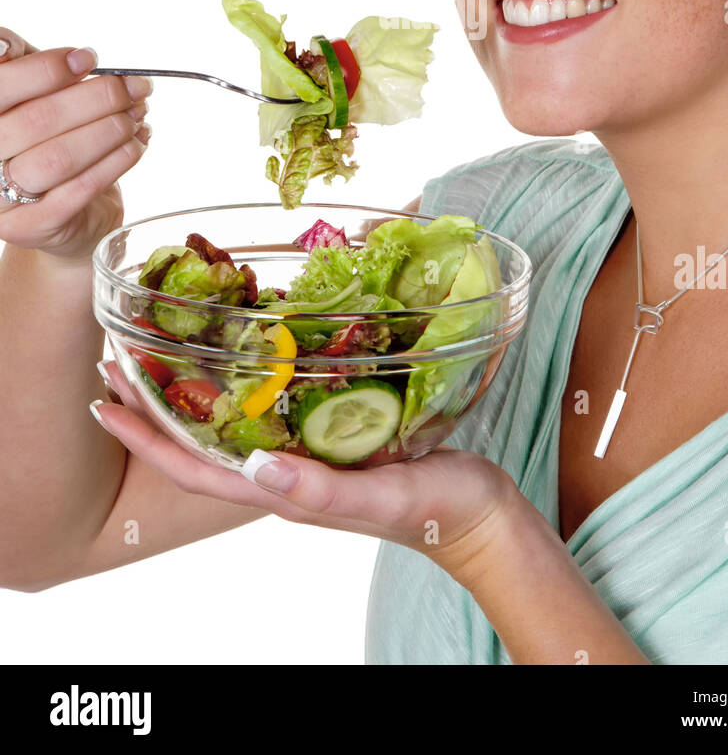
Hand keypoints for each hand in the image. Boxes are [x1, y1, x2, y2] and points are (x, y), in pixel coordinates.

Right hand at [0, 27, 152, 264]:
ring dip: (109, 129)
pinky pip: (81, 189)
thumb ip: (24, 63)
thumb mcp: (29, 93)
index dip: (47, 69)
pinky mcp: (32, 227)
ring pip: (59, 157)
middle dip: (96, 97)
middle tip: (134, 87)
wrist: (57, 211)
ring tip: (135, 115)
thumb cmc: (42, 138)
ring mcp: (0, 200)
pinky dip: (117, 160)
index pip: (3, 86)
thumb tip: (30, 49)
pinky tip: (136, 143)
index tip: (88, 59)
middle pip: (36, 121)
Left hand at [93, 359, 520, 577]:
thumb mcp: (380, 496)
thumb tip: (256, 468)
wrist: (481, 515)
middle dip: (157, 407)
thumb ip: (320, 491)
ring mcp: (307, 458)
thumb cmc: (436, 508)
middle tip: (120, 358)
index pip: (193, 467)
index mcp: (281, 492)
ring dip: (194, 393)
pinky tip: (249, 356)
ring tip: (166, 353)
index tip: (106, 398)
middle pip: (201, 443)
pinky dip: (248, 384)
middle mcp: (284, 474)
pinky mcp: (334, 439)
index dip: (147, 436)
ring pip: (233, 425)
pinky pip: (276, 410)